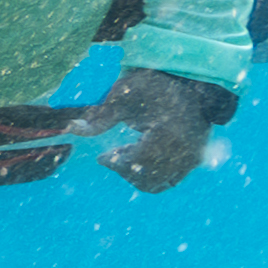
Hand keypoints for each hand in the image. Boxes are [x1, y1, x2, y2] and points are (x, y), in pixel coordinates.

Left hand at [93, 66, 230, 194]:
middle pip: (146, 179)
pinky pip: (170, 180)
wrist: (191, 84)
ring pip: (158, 183)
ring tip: (128, 152)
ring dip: (137, 174)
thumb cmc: (154, 86)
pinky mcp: (196, 160)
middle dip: (124, 170)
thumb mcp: (124, 94)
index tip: (102, 157)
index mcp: (168, 135)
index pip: (137, 164)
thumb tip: (72, 129)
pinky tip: (143, 155)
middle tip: (113, 154)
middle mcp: (185, 151)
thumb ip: (100, 115)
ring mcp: (193, 158)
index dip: (116, 163)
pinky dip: (153, 174)